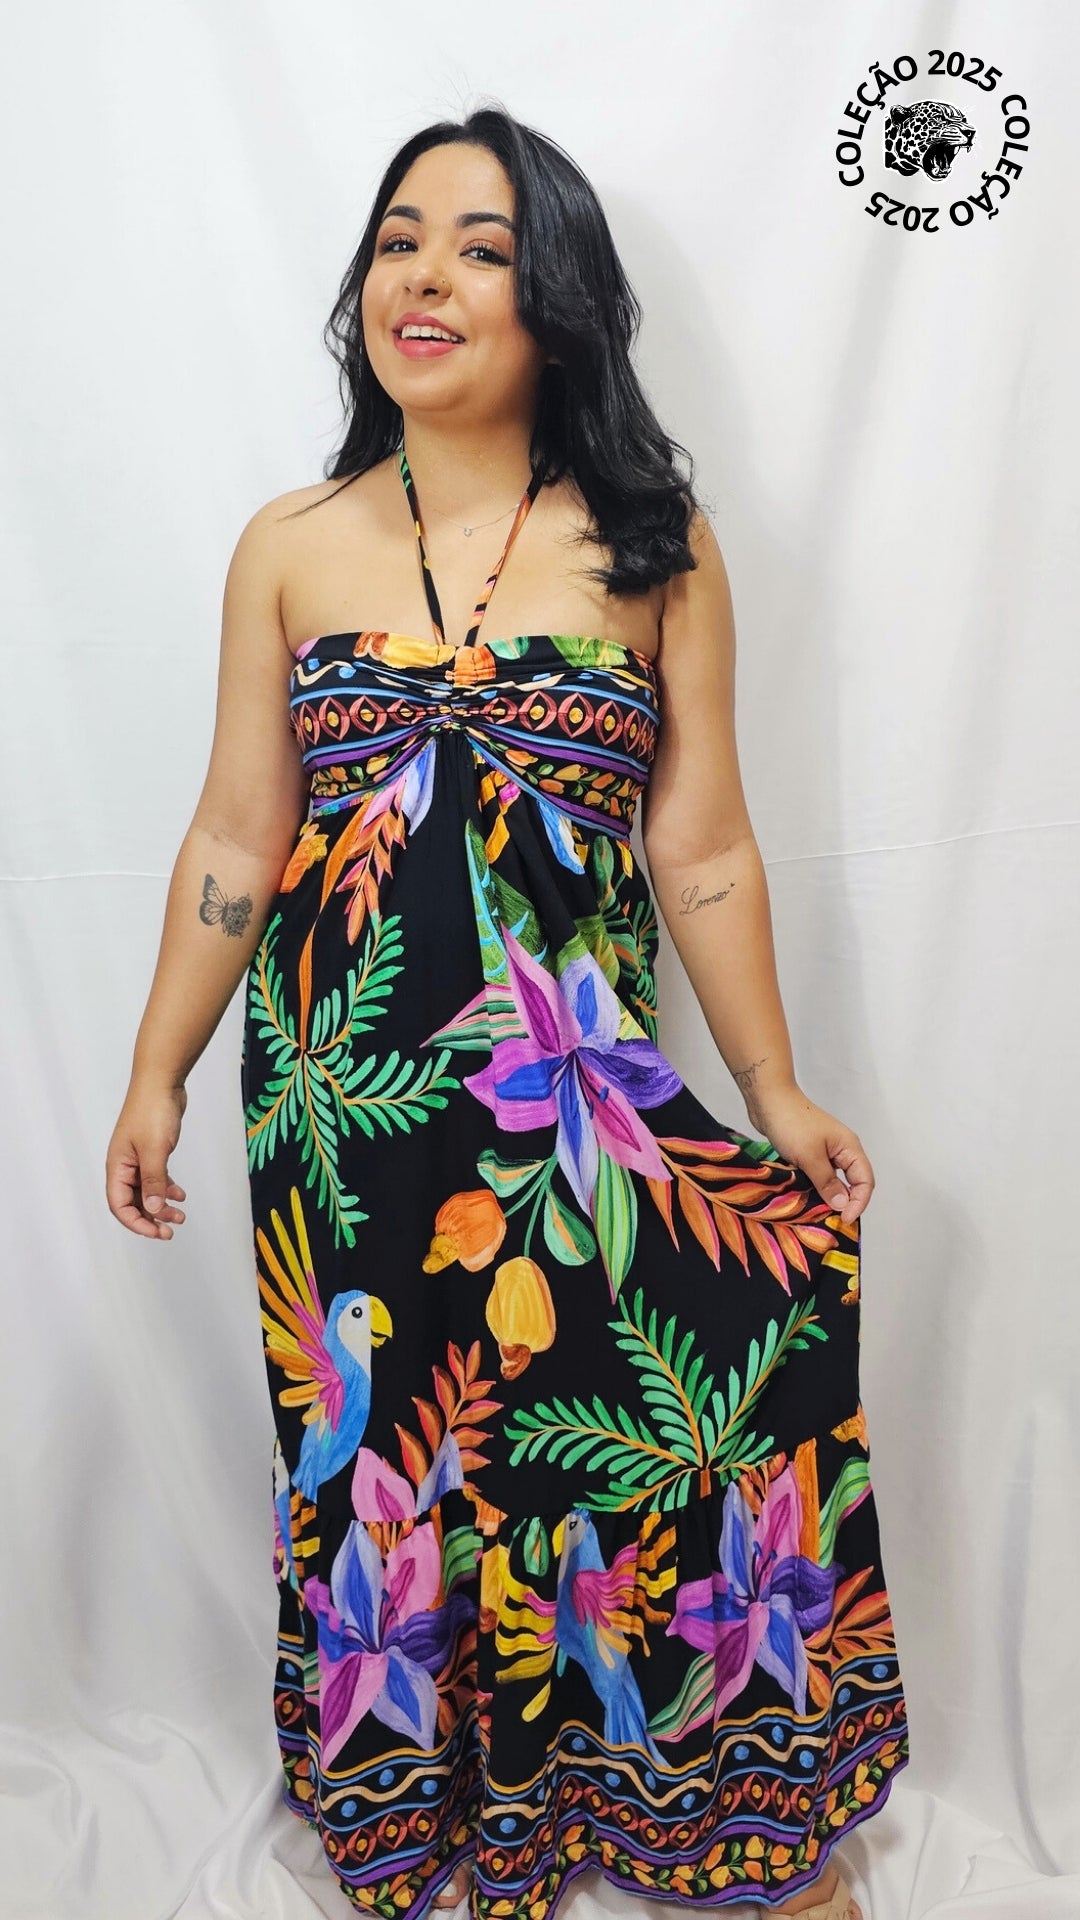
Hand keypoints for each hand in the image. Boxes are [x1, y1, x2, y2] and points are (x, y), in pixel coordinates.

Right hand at [106, 1081, 188, 1238]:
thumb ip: (154, 1181)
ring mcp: (137, 1159)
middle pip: (132, 1202)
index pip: (119, 1205)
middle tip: (171, 1230)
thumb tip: (153, 1210)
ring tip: (181, 1216)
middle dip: (151, 1218)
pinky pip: (156, 1178)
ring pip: (146, 1192)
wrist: (161, 1082)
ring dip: (161, 1206)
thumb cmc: (152, 1111)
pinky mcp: (151, 1151)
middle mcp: (124, 1165)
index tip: (156, 1232)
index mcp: (117, 1166)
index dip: (136, 1222)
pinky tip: (180, 1195)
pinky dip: (167, 1188)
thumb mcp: (155, 1150)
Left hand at [745, 1085, 872, 1223]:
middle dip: (846, 1202)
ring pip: (834, 1180)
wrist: (768, 1099)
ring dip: (829, 1196)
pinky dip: (815, 1188)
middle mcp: (841, 1150)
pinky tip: (805, 1198)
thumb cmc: (791, 1123)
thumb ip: (827, 1182)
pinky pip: (818, 1175)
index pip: (865, 1181)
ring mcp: (825, 1151)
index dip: (858, 1203)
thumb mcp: (810, 1156)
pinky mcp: (809, 1153)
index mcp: (849, 1148)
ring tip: (819, 1213)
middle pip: (853, 1182)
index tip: (843, 1219)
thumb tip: (842, 1204)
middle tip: (832, 1220)